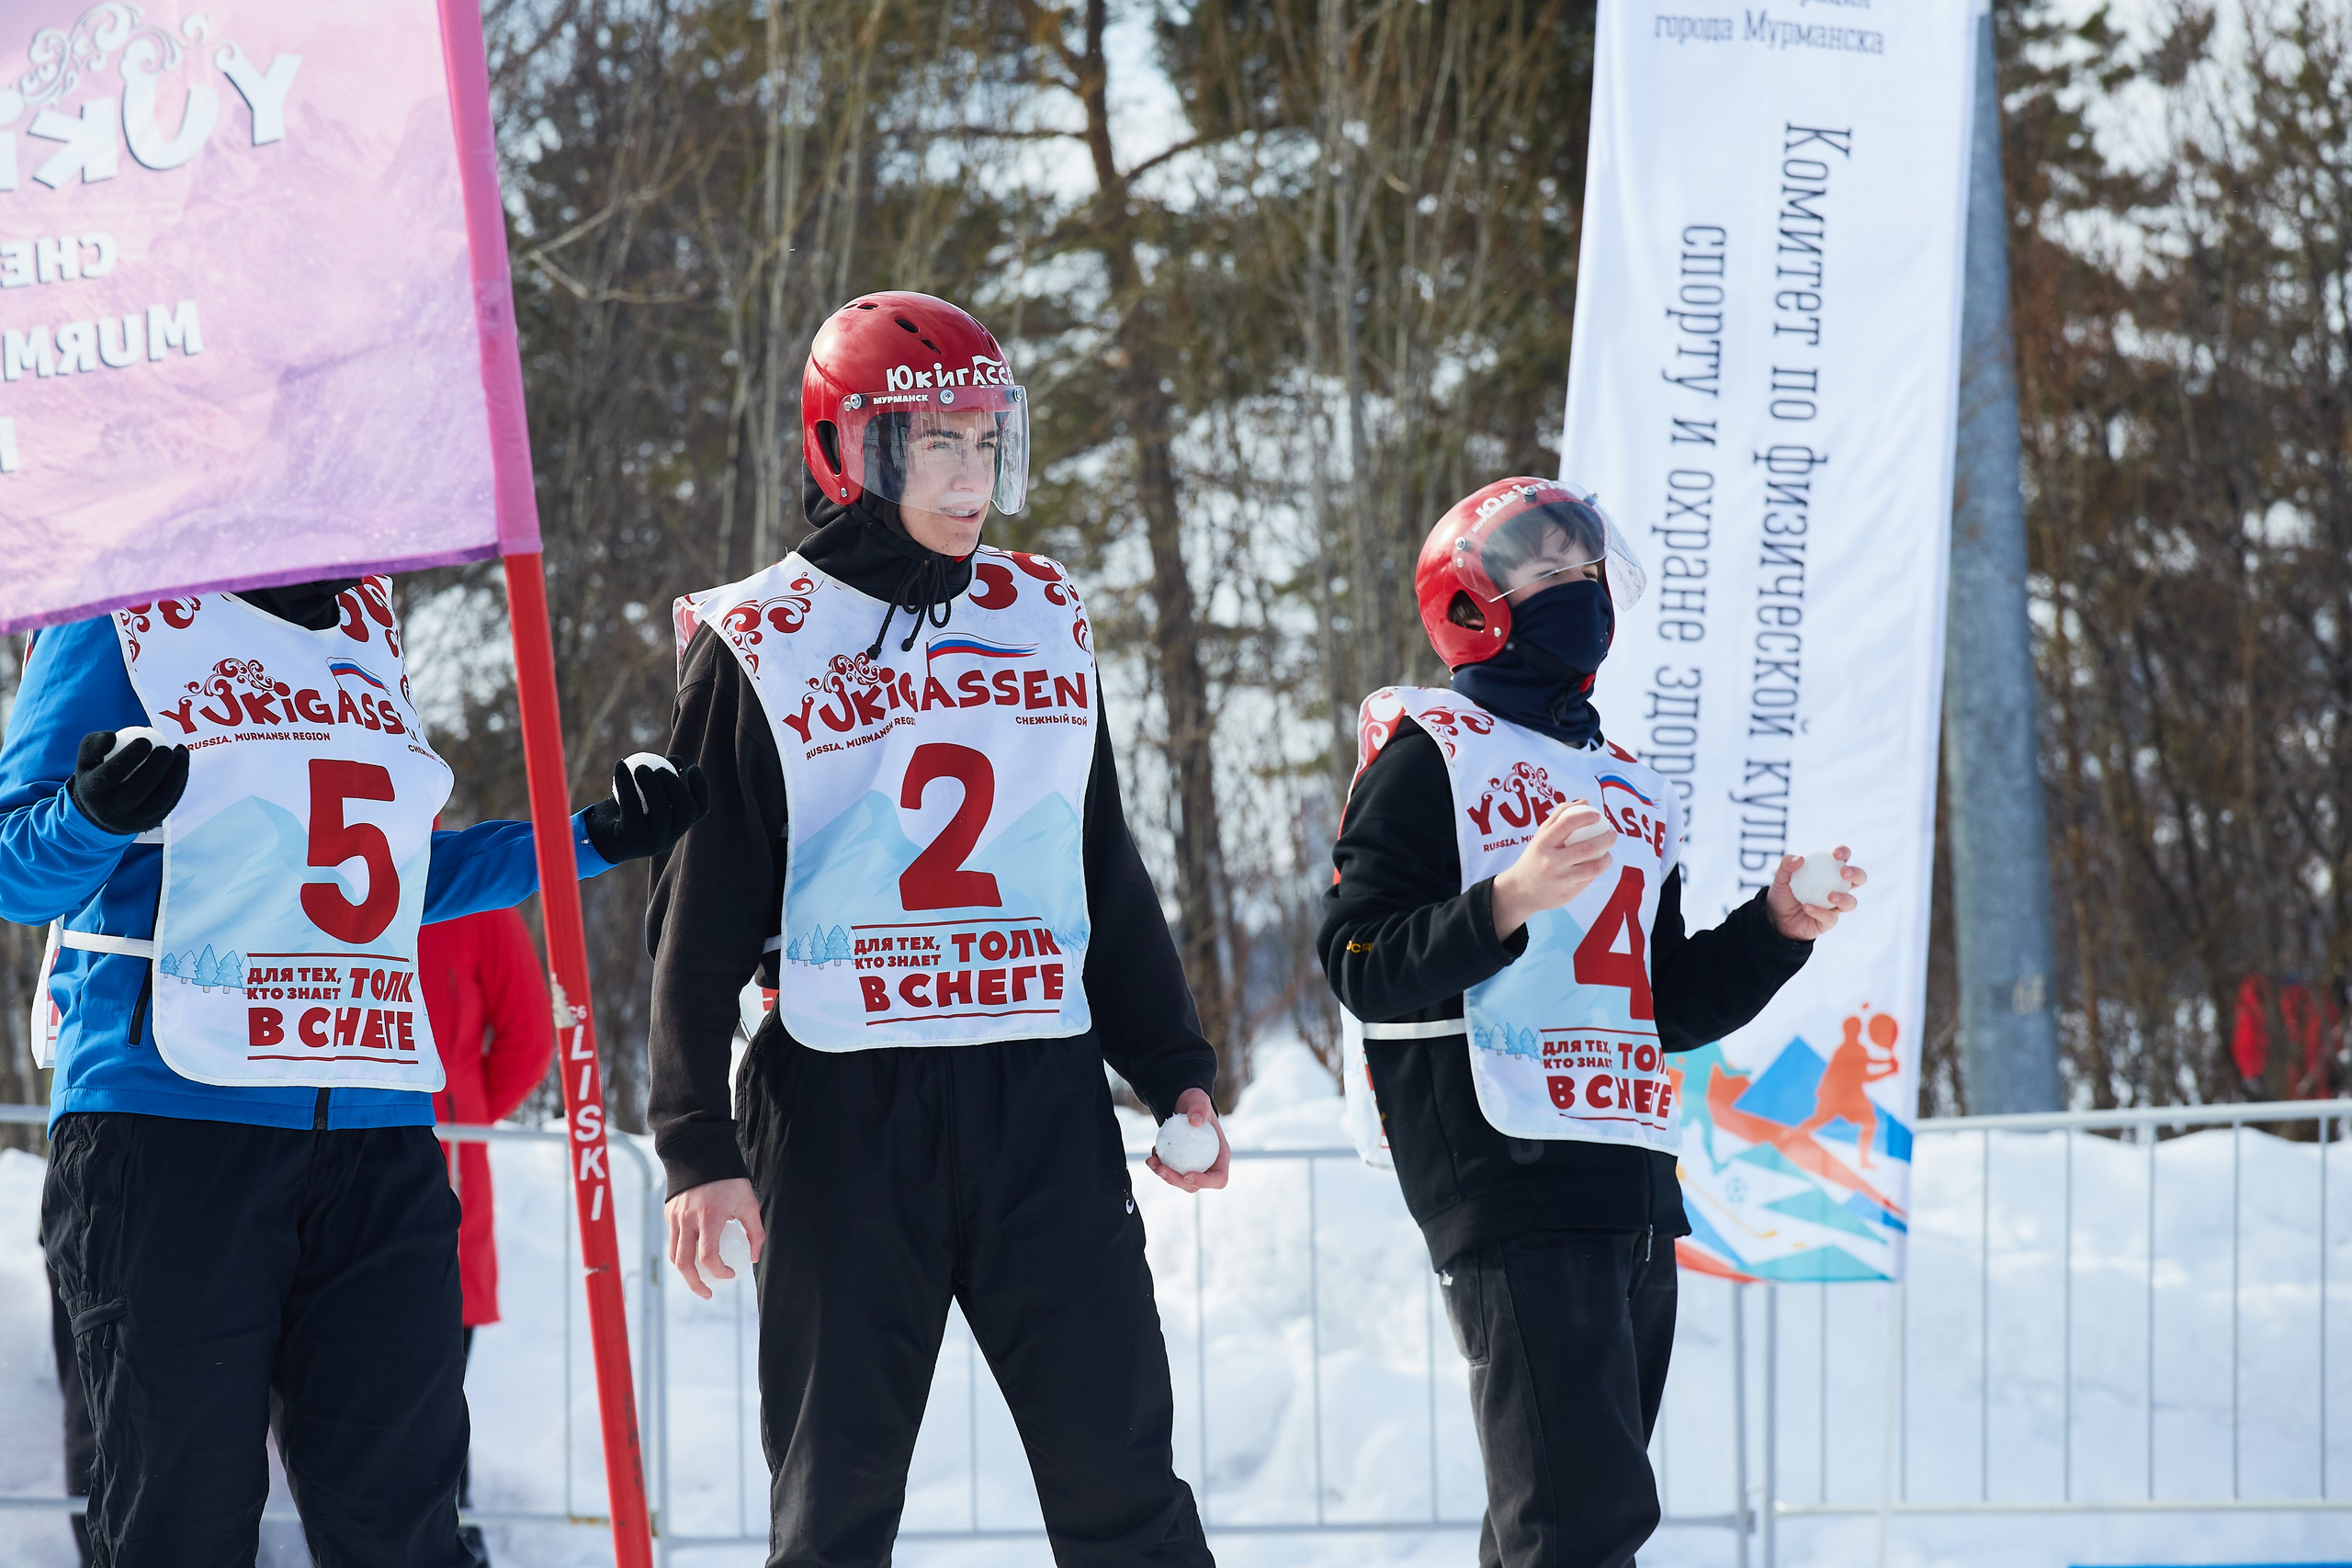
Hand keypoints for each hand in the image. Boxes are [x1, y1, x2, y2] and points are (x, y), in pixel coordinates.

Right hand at [69, 729, 189, 835]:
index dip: (129, 757)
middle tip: (166, 749)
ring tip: (180, 754)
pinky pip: (169, 803)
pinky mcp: (152, 823)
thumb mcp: (87, 759)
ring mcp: (133, 821)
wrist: (103, 811)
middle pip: (136, 792)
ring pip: (158, 802)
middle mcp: (110, 812)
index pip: (110, 775)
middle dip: (155, 769)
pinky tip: (183, 762)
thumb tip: (113, 735)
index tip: (145, 740)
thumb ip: (94, 744)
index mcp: (92, 794)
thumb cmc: (98, 774)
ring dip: (174, 777)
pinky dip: (179, 783)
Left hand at [583, 755, 711, 863]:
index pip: (700, 810)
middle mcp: (668, 839)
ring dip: (653, 784)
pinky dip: (626, 782)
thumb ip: (661, 781)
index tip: (692, 766)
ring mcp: (650, 841)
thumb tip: (676, 760)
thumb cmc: (624, 812)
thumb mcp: (645, 796)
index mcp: (676, 828)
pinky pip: (632, 807)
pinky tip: (620, 765)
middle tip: (660, 769)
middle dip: (677, 785)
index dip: (701, 787)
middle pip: (686, 810)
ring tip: (640, 767)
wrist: (595, 837)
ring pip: (662, 810)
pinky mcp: (630, 838)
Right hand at [665, 1177, 764, 1299]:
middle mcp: (688, 1219)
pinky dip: (682, 1253)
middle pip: (684, 1263)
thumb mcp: (749, 1203)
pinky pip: (673, 1240)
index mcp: (709, 1217)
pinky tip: (694, 1257)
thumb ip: (754, 1232)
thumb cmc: (730, 1180)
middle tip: (707, 1293)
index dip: (719, 1272)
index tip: (731, 1274)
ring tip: (699, 1280)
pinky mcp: (669, 1214)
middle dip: (695, 1284)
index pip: (708, 1256)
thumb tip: (753, 1258)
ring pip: (674, 1254)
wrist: (702, 1154)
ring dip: (686, 1272)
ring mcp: (675, 1217)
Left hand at [1144, 1087, 1229, 1192]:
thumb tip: (1195, 1121)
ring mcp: (1194, 1166)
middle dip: (1176, 1181)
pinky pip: (1170, 1171)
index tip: (1187, 1174)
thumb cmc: (1196, 1103)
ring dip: (1163, 1175)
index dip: (1205, 1182)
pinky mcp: (1180, 1164)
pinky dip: (1159, 1165)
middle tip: (1161, 1169)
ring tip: (1151, 1161)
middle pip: (1195, 1184)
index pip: (1218, 1178)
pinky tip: (1152, 1153)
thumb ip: (1200, 1108)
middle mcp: (1209, 1165)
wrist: (1183, 1105)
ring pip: (1179, 1181)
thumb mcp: (1199, 1100)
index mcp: (1221, 1156)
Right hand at [1491, 801, 1615, 938]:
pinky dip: (1595, 872)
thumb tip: (1585, 802)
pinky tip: (1596, 866)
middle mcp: (1551, 862)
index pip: (1566, 824)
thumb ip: (1560, 816)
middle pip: (1586, 848)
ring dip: (1607, 858)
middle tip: (1612, 833)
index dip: (1585, 817)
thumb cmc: (1535, 858)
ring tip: (1608, 853)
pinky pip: (1588, 880)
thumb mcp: (1540, 836)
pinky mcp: (1568, 894)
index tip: (1598, 816)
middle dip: (1606, 839)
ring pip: (1593, 868)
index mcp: (1542, 844)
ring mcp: (1560, 880)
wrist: (1520, 891)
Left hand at [1766, 846, 1865, 939]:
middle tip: (1843, 872)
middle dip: (1856, 873)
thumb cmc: (1783, 894)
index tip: (1835, 854)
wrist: (1775, 918)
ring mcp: (1835, 906)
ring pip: (1851, 902)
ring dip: (1844, 898)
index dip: (1844, 853)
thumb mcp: (1780, 878)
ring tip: (1830, 896)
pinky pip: (1829, 917)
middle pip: (1858, 879)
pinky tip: (1806, 907)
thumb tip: (1800, 858)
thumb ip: (1787, 865)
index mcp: (1828, 872)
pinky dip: (1819, 911)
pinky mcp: (1829, 921)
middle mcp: (1837, 888)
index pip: (1842, 858)